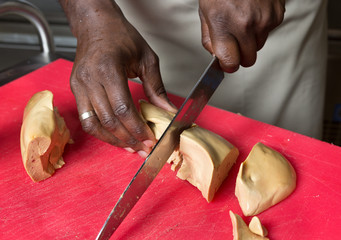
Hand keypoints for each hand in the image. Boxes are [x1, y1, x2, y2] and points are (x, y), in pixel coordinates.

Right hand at [60, 0, 176, 156]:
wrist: (96, 25)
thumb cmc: (120, 36)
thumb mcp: (146, 58)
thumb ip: (156, 87)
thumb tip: (168, 111)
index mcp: (109, 69)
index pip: (123, 109)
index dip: (137, 129)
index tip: (150, 140)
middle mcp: (90, 79)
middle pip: (109, 120)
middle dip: (129, 139)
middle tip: (144, 148)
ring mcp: (79, 85)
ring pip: (94, 124)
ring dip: (113, 140)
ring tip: (130, 147)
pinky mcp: (76, 90)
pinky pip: (86, 119)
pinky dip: (101, 132)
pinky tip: (114, 137)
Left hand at [199, 0, 284, 71]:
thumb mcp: (205, 12)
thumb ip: (210, 39)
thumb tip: (217, 58)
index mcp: (224, 25)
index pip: (231, 63)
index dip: (228, 65)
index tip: (226, 63)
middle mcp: (247, 25)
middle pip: (248, 60)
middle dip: (240, 56)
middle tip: (234, 43)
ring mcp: (265, 20)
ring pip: (258, 46)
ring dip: (250, 40)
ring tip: (242, 20)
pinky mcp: (277, 15)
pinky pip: (268, 31)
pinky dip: (261, 26)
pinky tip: (253, 12)